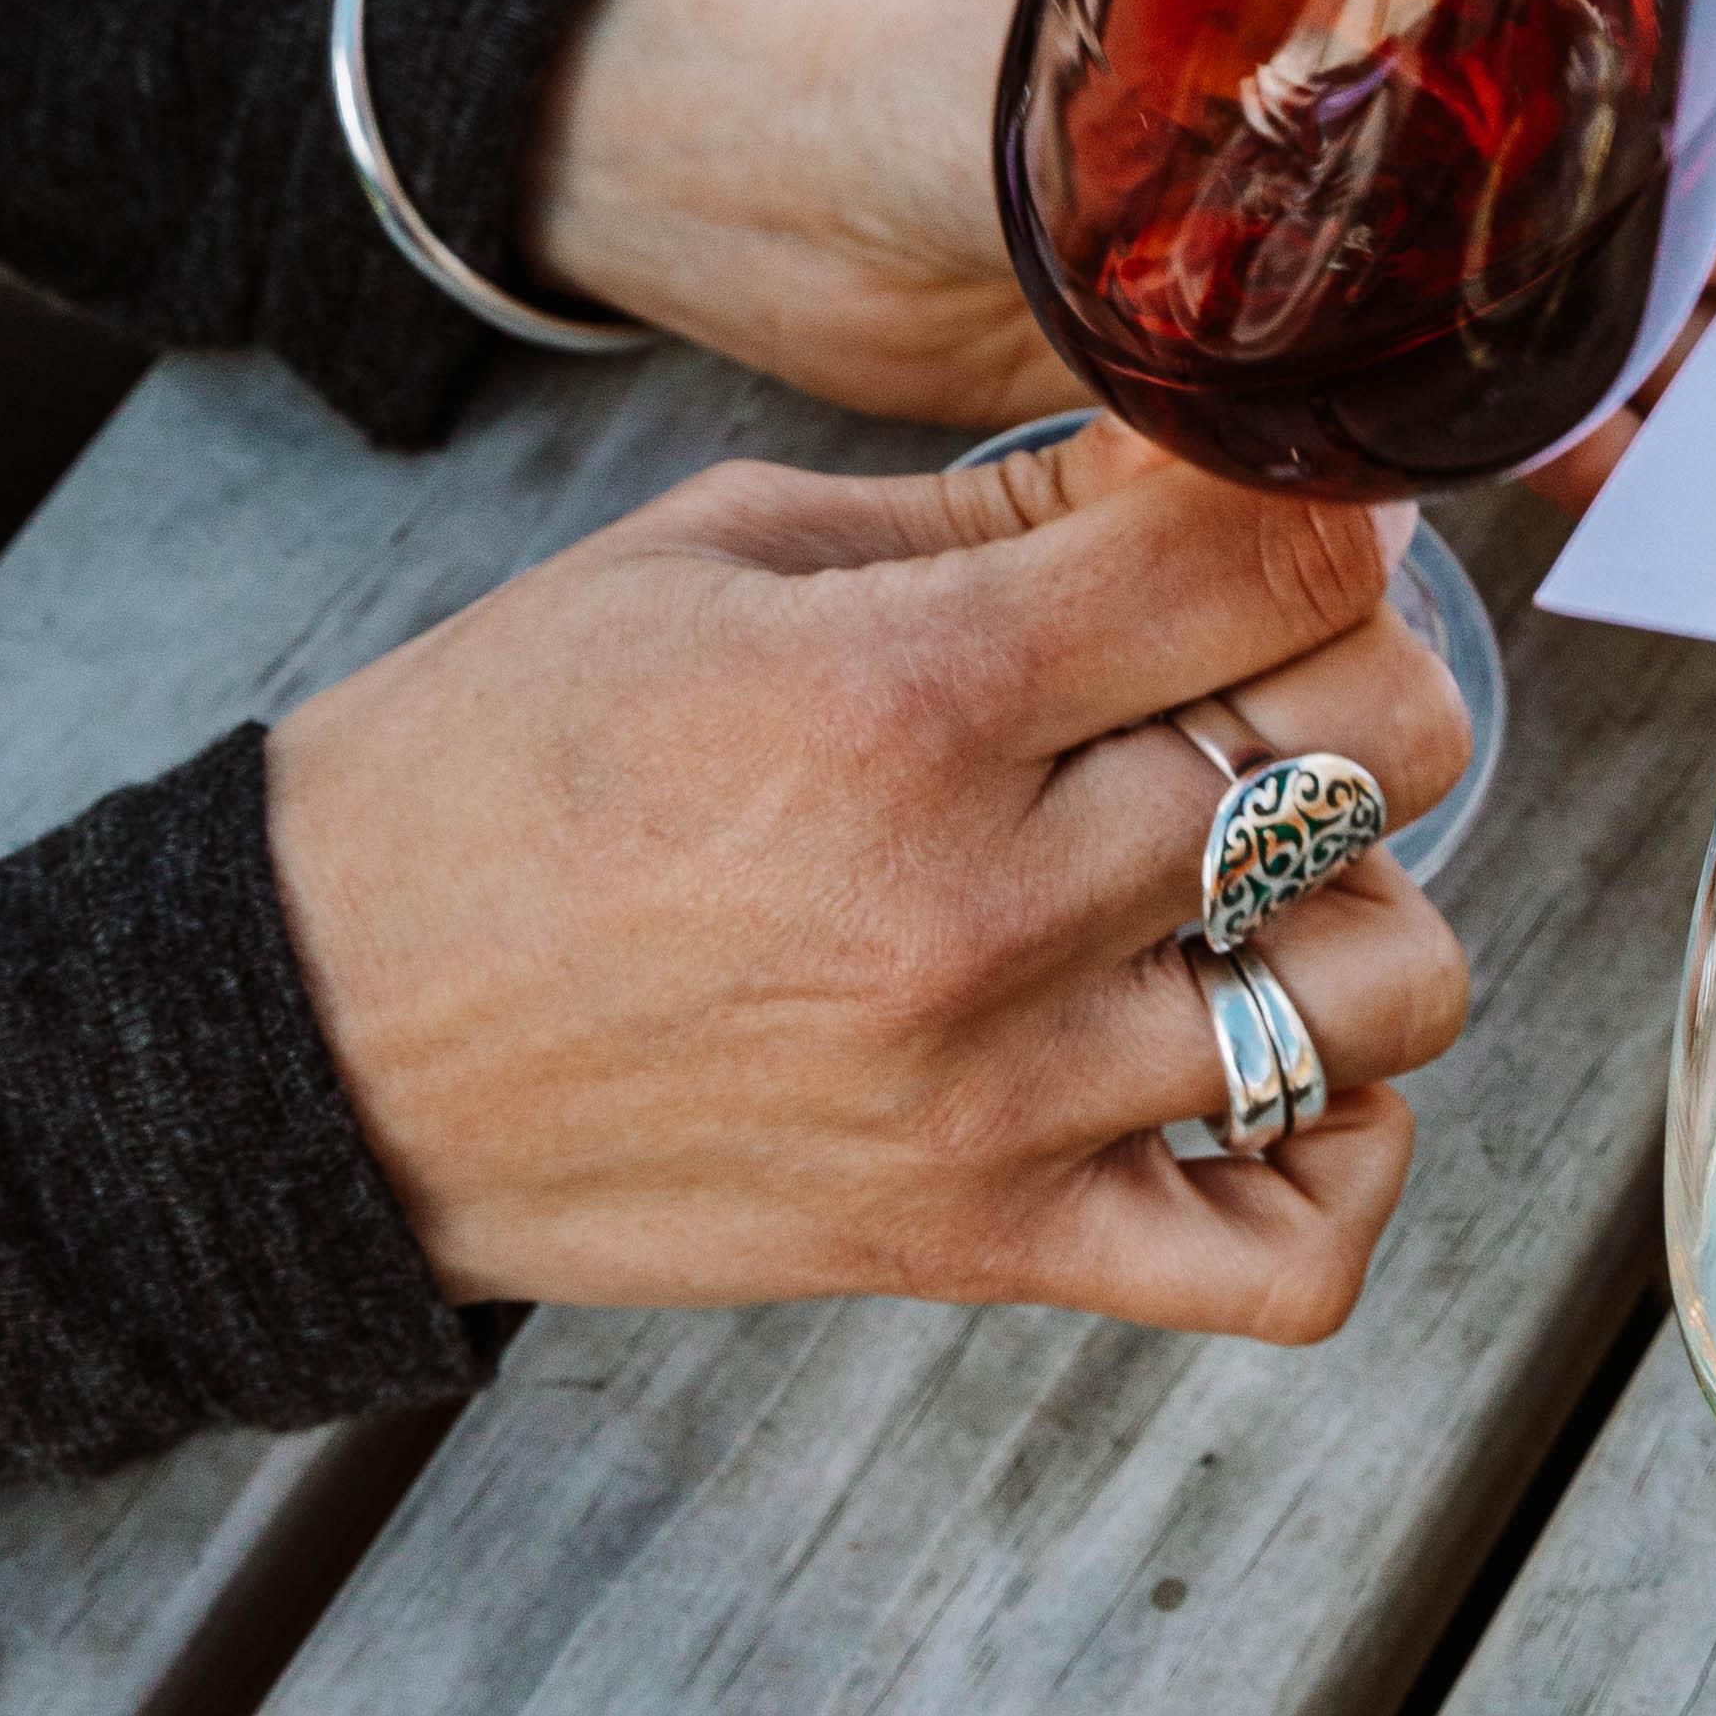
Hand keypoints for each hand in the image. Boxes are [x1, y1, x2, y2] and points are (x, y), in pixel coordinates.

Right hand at [266, 422, 1470, 1339]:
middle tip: (1273, 690)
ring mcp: (1008, 1099)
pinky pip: (1297, 1258)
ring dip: (1364, 918)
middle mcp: (983, 907)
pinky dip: (1340, 1165)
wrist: (322, 1039)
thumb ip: (995, 513)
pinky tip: (1271, 1077)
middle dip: (1365, 686)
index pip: (1275, 555)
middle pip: (1382, 754)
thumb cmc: (506, 774)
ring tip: (1252, 886)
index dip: (1330, 504)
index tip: (1294, 512)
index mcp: (902, 697)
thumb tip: (1212, 456)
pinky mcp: (996, 1246)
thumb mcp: (713, 556)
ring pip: (1393, 993)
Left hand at [520, 0, 1715, 447]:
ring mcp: (1375, 158)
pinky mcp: (1328, 303)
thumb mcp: (1239, 86)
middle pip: (1676, 46)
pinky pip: (1510, 353)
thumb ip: (1505, 153)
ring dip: (1712, 297)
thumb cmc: (933, 58)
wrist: (754, 197)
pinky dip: (1590, 408)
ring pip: (1611, 216)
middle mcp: (1412, 10)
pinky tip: (1655, 461)